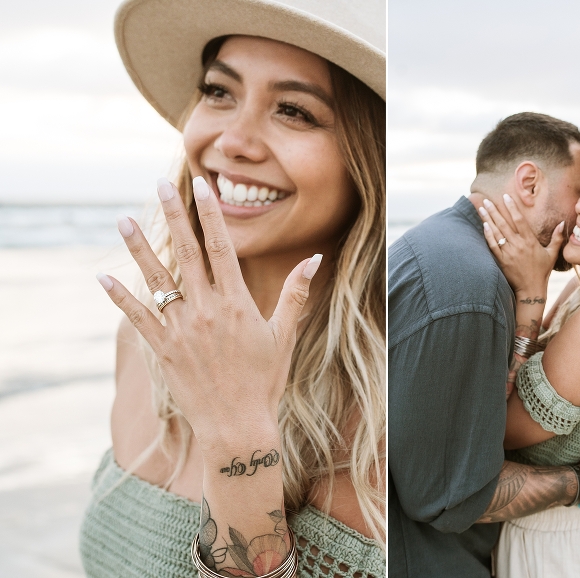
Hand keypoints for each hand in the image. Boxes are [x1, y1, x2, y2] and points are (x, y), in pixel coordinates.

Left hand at [96, 177, 321, 450]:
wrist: (237, 425)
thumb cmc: (265, 380)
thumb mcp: (284, 335)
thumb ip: (296, 293)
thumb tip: (315, 259)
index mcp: (237, 304)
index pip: (223, 248)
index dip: (211, 215)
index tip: (201, 186)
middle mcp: (206, 310)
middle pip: (187, 253)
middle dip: (173, 215)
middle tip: (160, 185)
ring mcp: (181, 329)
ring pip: (156, 279)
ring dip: (139, 247)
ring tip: (123, 219)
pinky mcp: (163, 350)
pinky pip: (137, 318)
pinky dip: (120, 297)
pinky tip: (103, 277)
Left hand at [479, 194, 564, 295]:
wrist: (531, 290)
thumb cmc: (542, 271)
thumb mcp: (552, 254)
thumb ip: (557, 238)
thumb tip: (562, 223)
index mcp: (530, 242)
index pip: (519, 220)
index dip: (512, 208)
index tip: (505, 197)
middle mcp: (518, 245)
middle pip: (504, 224)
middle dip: (494, 211)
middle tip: (486, 200)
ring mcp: (508, 253)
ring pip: (496, 233)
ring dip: (488, 220)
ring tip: (481, 209)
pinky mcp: (501, 261)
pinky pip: (492, 246)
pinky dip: (488, 235)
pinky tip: (483, 226)